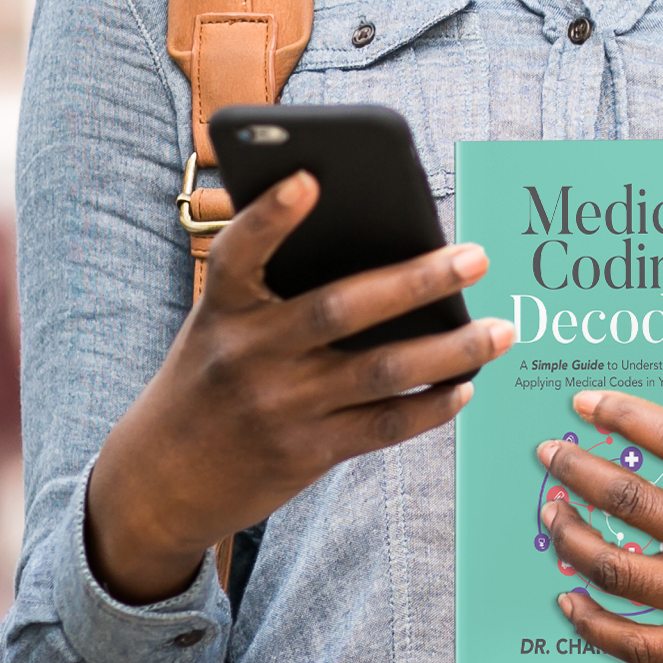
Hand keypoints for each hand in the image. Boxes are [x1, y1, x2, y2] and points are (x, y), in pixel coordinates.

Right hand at [85, 171, 511, 603]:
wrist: (159, 483)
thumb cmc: (208, 380)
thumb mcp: (219, 328)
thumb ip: (276, 292)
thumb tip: (381, 255)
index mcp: (222, 310)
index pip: (240, 253)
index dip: (270, 216)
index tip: (309, 178)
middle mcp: (250, 355)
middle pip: (342, 309)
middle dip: (416, 280)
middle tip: (477, 256)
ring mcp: (281, 407)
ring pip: (381, 372)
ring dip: (451, 349)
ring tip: (503, 329)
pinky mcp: (306, 453)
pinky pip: (383, 426)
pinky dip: (430, 407)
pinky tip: (467, 384)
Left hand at [538, 390, 662, 662]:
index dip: (628, 417)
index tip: (589, 402)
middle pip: (636, 503)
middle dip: (580, 472)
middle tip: (550, 453)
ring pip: (621, 571)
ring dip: (573, 537)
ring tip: (551, 514)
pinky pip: (635, 644)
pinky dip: (591, 622)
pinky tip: (568, 600)